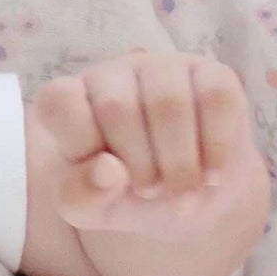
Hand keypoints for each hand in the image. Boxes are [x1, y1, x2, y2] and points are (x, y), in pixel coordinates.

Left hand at [32, 49, 265, 238]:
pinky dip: (216, 149)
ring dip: (179, 164)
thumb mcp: (92, 208)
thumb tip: (108, 171)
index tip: (104, 177)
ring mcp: (163, 67)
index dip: (81, 142)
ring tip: (182, 194)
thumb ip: (81, 195)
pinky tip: (211, 175)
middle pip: (118, 108)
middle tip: (150, 194)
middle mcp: (113, 74)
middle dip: (139, 165)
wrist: (188, 198)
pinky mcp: (212, 73)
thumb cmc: (125, 196)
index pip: (59, 100)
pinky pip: (217, 99)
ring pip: (169, 102)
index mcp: (71, 99)